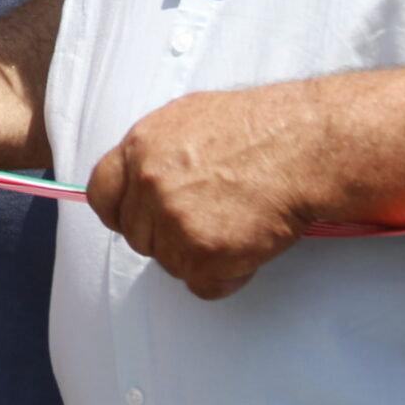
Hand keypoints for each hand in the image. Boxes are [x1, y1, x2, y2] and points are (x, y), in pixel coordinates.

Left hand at [89, 85, 329, 299]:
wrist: (303, 144)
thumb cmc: (259, 127)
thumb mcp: (188, 119)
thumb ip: (156, 153)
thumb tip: (142, 179)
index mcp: (139, 147)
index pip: (102, 195)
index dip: (124, 212)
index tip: (144, 218)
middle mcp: (148, 183)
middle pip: (139, 236)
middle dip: (169, 237)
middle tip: (210, 221)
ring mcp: (173, 219)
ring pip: (170, 263)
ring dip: (199, 257)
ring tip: (237, 227)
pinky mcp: (203, 252)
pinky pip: (203, 285)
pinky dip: (227, 277)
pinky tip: (248, 248)